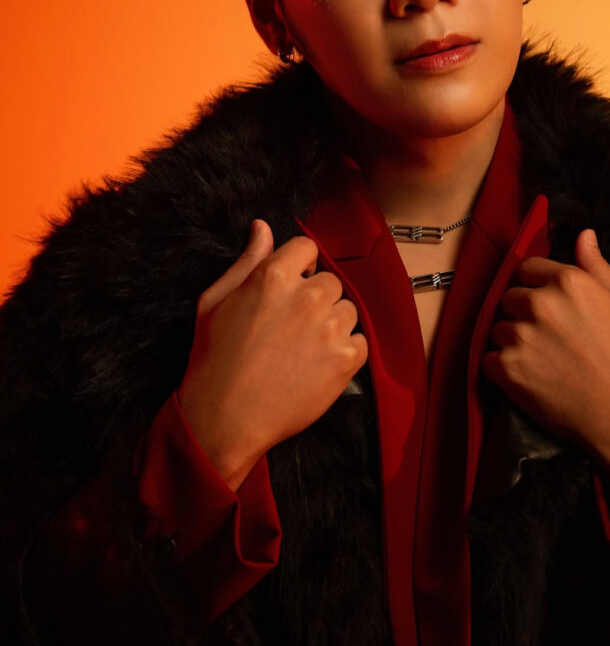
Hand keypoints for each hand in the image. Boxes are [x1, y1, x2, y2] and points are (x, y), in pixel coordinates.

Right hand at [179, 220, 367, 490]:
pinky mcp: (346, 359)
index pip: (307, 248)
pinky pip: (360, 341)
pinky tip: (317, 365)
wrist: (225, 418)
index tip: (291, 286)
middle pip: (329, 281)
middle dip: (315, 298)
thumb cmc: (214, 358)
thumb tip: (262, 227)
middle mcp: (307, 297)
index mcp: (273, 277)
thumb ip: (247, 261)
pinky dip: (345, 351)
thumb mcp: (216, 300)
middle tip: (291, 327)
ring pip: (347, 310)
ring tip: (303, 348)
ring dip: (332, 324)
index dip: (299, 266)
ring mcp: (329, 328)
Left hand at [482, 229, 609, 468]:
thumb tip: (583, 235)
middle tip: (547, 337)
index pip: (529, 268)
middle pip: (510, 297)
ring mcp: (521, 337)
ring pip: (498, 328)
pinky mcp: (508, 370)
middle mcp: (540, 303)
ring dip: (512, 342)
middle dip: (523, 313)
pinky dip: (502, 369)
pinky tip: (528, 377)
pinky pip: (488, 359)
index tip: (549, 306)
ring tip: (541, 360)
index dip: (537, 286)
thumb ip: (598, 267)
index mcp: (569, 282)